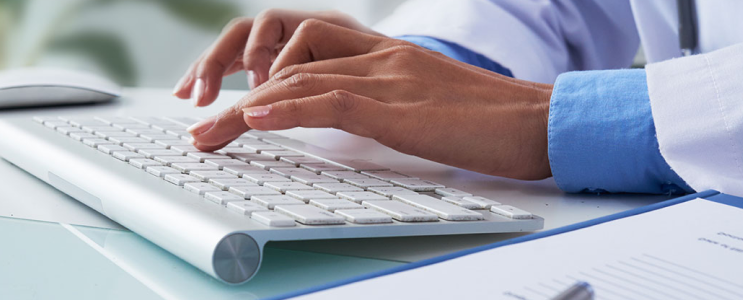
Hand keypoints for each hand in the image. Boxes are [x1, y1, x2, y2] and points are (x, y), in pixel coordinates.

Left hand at [187, 20, 555, 179]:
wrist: (543, 121)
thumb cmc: (494, 124)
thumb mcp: (427, 110)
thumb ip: (387, 110)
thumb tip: (347, 129)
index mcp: (386, 56)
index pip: (306, 54)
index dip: (259, 76)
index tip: (228, 105)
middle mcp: (381, 58)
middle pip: (289, 65)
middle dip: (235, 95)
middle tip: (199, 127)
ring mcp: (389, 77)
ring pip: (297, 81)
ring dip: (243, 110)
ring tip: (207, 134)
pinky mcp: (401, 106)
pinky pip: (331, 100)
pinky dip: (285, 109)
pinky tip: (252, 117)